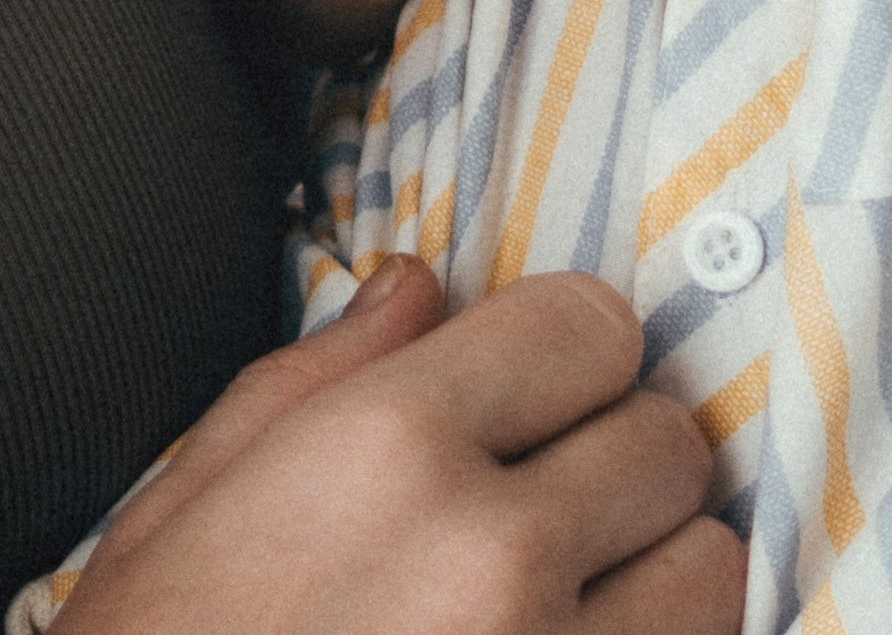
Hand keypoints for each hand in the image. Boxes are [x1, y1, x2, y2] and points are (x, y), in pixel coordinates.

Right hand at [63, 255, 745, 634]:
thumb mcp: (180, 512)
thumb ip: (313, 376)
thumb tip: (415, 288)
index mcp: (386, 450)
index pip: (590, 326)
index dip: (565, 353)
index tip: (536, 392)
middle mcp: (490, 555)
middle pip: (667, 442)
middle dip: (614, 462)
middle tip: (545, 507)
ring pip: (711, 570)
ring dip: (654, 577)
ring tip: (566, 604)